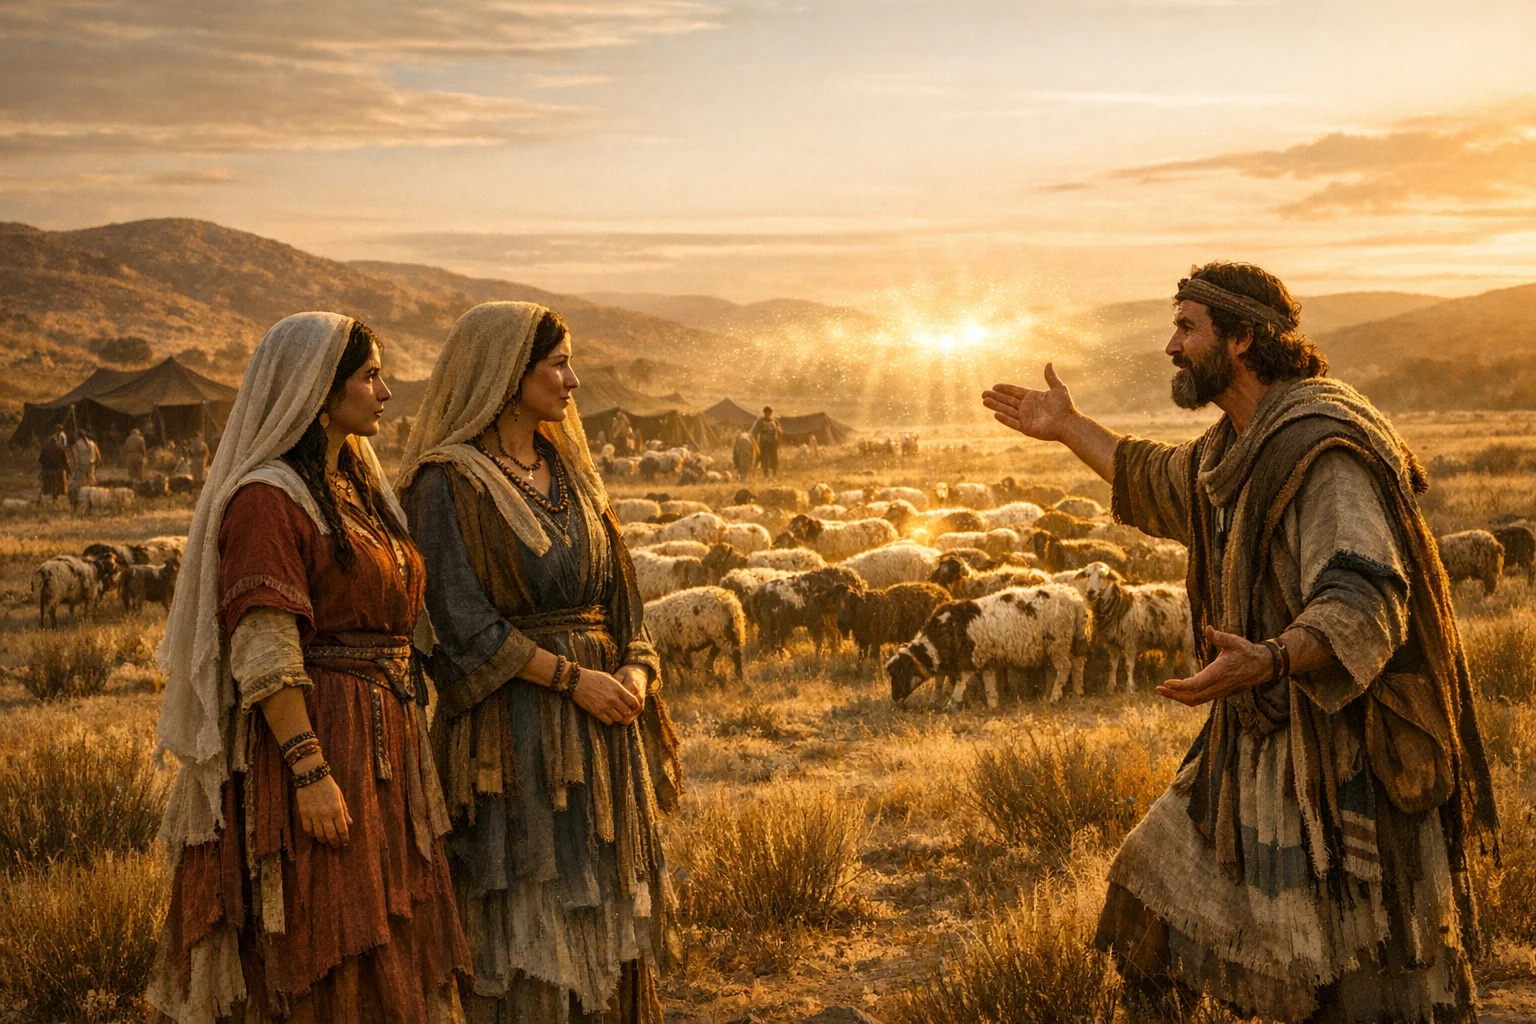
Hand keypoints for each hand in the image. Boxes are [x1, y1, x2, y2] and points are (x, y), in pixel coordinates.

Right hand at [292, 756, 350, 846]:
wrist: (312, 777)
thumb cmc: (328, 785)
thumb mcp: (340, 796)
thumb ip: (345, 811)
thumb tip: (350, 823)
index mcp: (337, 809)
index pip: (342, 829)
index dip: (344, 838)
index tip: (345, 842)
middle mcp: (325, 814)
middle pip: (331, 835)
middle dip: (334, 843)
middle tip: (336, 846)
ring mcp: (314, 815)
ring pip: (319, 834)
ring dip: (323, 841)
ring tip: (326, 842)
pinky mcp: (304, 814)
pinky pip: (307, 829)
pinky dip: (311, 834)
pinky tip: (315, 835)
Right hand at [573, 667, 642, 724]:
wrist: (577, 681)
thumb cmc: (593, 677)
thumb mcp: (609, 677)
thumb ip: (618, 685)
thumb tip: (626, 692)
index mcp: (617, 688)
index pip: (633, 701)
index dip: (634, 705)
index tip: (631, 705)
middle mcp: (612, 698)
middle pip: (627, 711)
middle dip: (626, 711)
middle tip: (622, 709)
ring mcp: (604, 706)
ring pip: (618, 718)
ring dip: (618, 716)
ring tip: (614, 712)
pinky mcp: (596, 712)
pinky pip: (609, 722)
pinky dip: (609, 720)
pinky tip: (607, 715)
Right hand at [982, 364, 1077, 441]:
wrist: (1068, 423)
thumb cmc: (1065, 406)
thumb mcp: (1058, 388)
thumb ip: (1051, 377)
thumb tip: (1049, 363)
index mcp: (1033, 398)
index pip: (1015, 392)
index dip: (1005, 389)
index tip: (994, 386)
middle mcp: (1027, 408)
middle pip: (1008, 401)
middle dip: (996, 397)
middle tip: (983, 394)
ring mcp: (1026, 418)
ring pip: (1007, 411)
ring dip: (996, 406)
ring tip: (984, 401)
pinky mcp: (1026, 428)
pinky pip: (1013, 423)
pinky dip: (1004, 419)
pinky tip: (995, 414)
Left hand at [1155, 625, 1271, 706]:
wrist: (1262, 666)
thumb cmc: (1246, 651)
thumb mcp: (1234, 641)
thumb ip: (1219, 637)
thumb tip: (1207, 628)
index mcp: (1220, 673)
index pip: (1197, 684)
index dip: (1181, 686)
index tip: (1166, 683)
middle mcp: (1219, 685)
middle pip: (1193, 697)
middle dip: (1174, 695)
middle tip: (1158, 689)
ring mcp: (1219, 691)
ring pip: (1196, 700)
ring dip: (1179, 697)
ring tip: (1163, 691)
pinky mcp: (1219, 693)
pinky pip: (1201, 699)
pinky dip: (1187, 697)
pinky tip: (1177, 691)